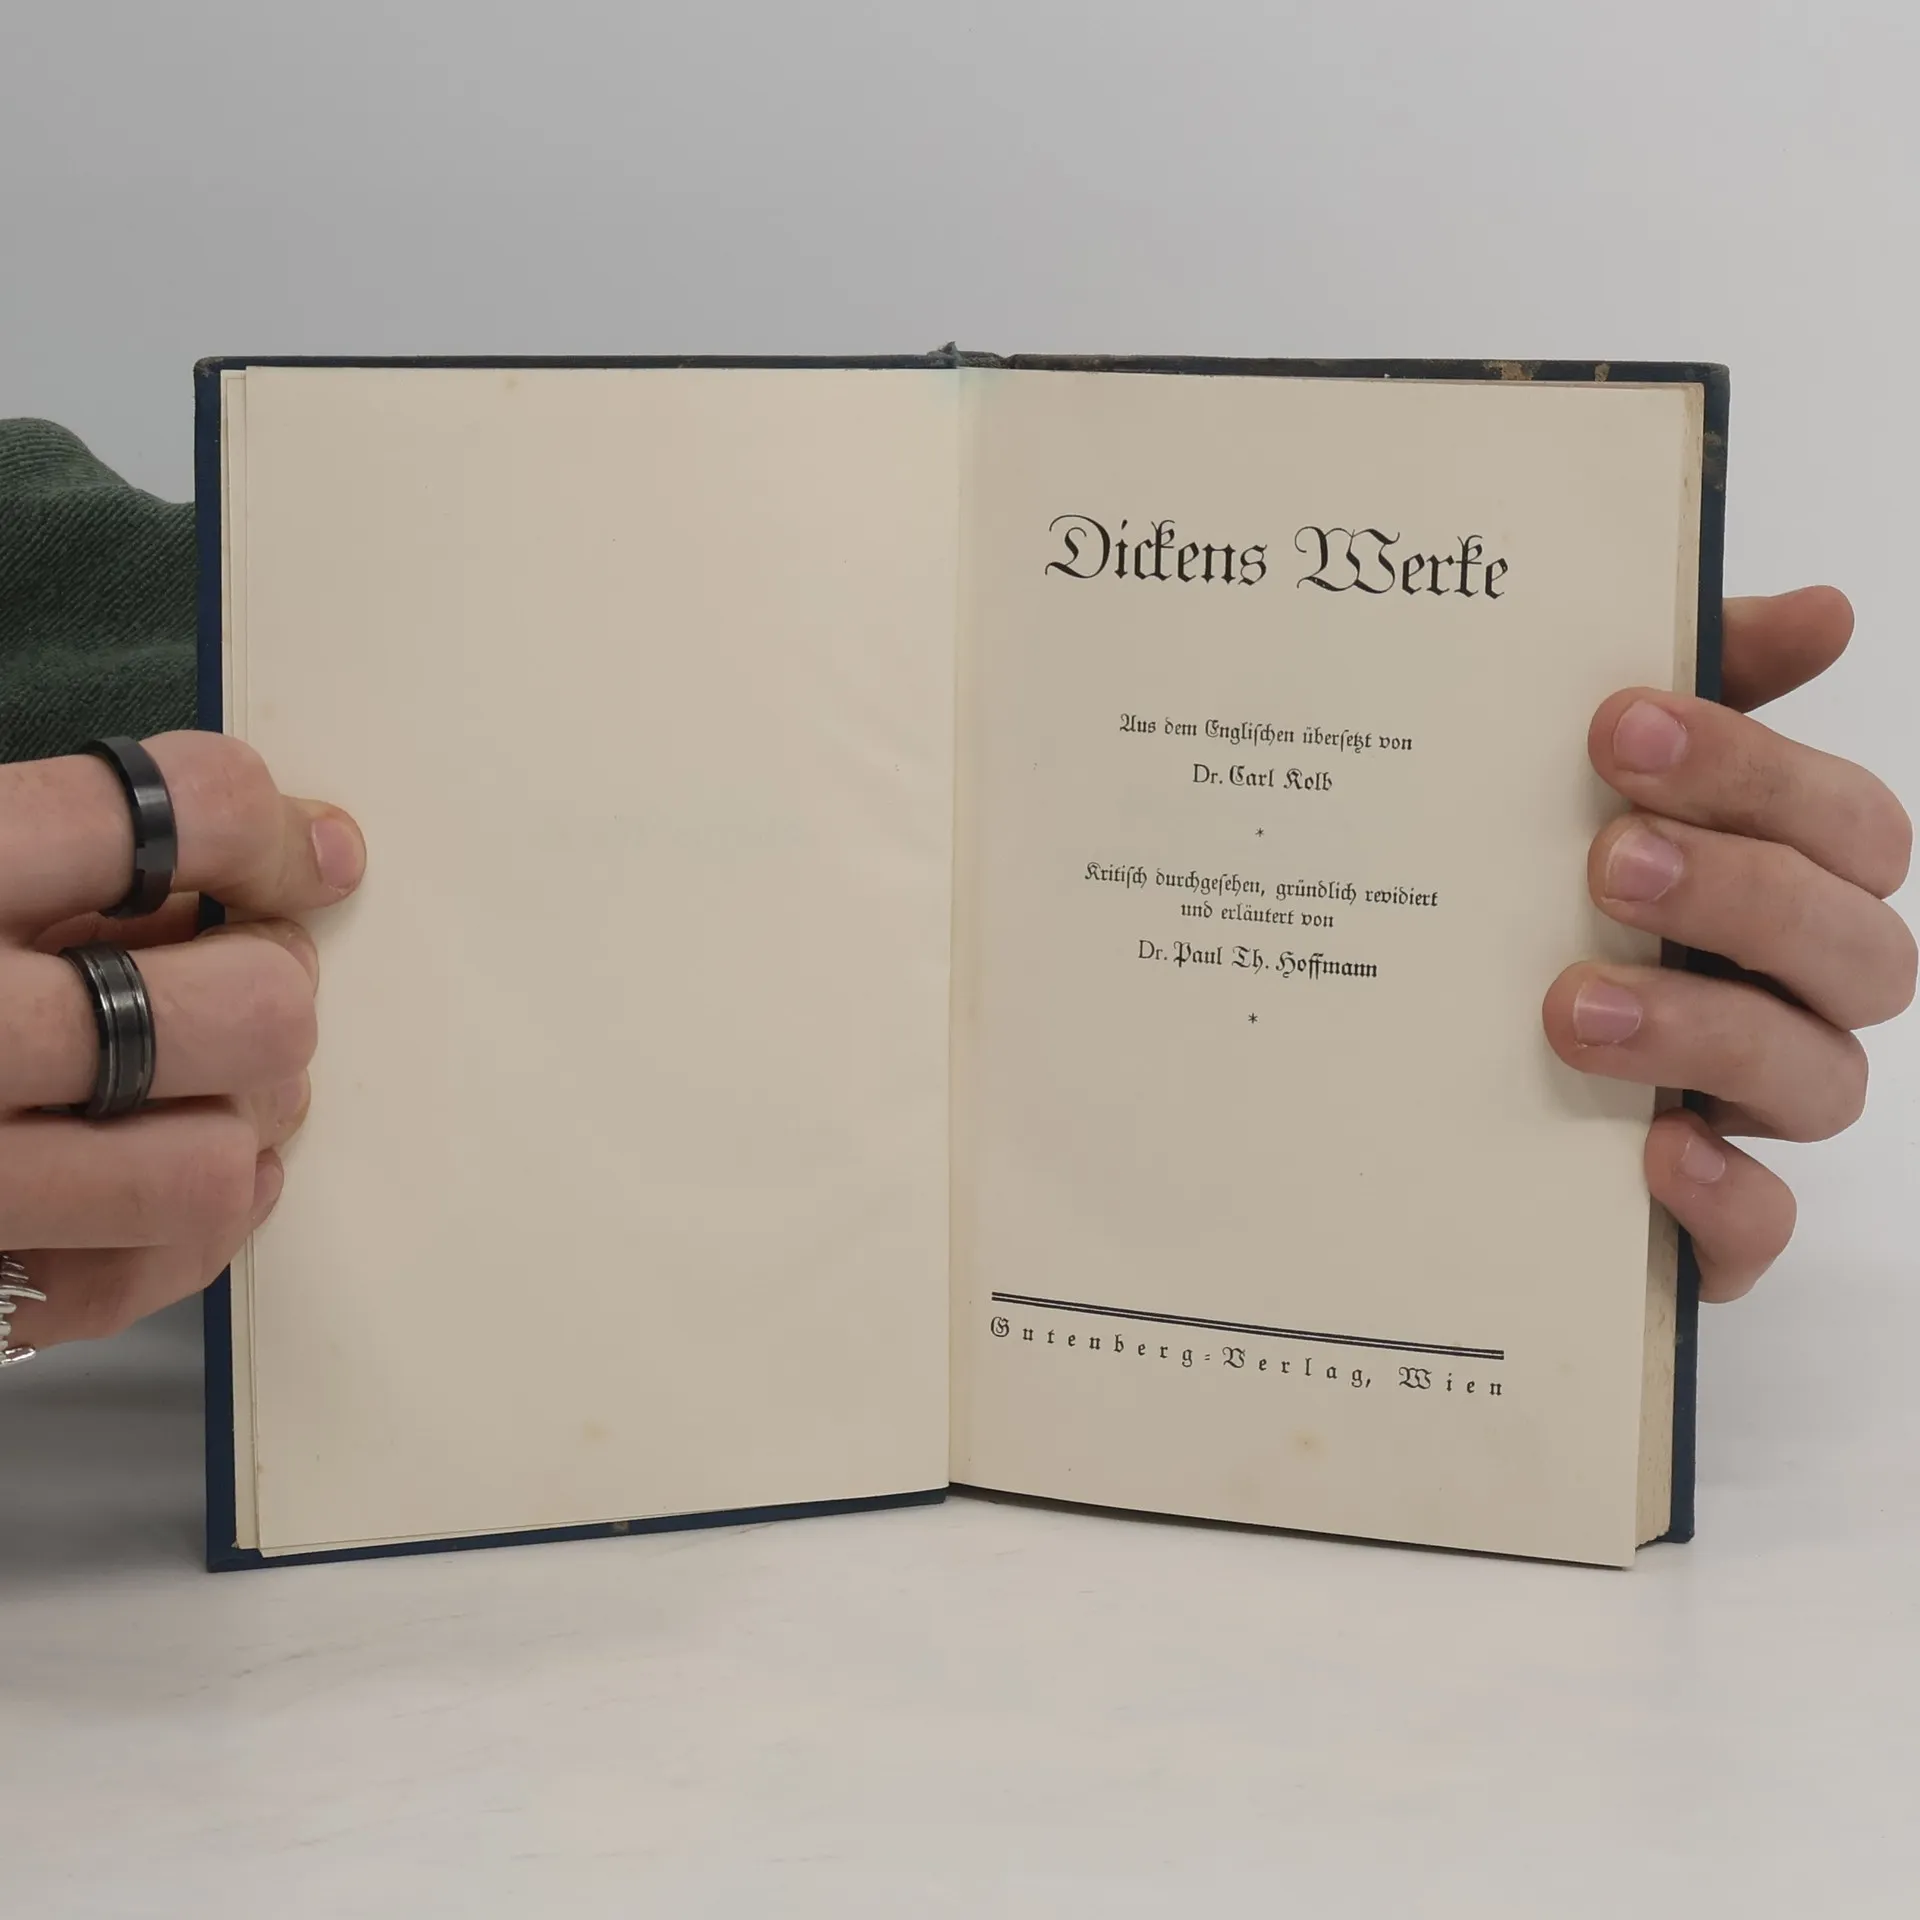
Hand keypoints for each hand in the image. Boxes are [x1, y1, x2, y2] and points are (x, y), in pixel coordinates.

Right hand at [0, 734, 363, 1347]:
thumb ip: (40, 849)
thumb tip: (285, 846)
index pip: (168, 814)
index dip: (269, 826)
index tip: (309, 852)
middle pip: (250, 1008)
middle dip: (272, 983)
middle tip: (236, 972)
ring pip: (219, 1158)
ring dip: (247, 1114)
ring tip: (198, 1080)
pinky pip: (152, 1270)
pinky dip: (198, 1220)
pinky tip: (171, 1170)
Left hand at [1544, 587, 1913, 1301]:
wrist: (1435, 1066)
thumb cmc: (1558, 900)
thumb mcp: (1601, 788)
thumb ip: (1705, 694)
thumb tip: (1824, 608)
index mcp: (1790, 885)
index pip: (1846, 824)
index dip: (1753, 769)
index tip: (1617, 724)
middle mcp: (1795, 996)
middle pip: (1859, 949)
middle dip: (1740, 892)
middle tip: (1605, 859)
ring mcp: (1755, 1111)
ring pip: (1819, 1081)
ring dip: (1707, 1031)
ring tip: (1571, 1003)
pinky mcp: (1706, 1218)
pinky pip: (1760, 1227)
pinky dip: (1722, 1196)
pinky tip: (1650, 1150)